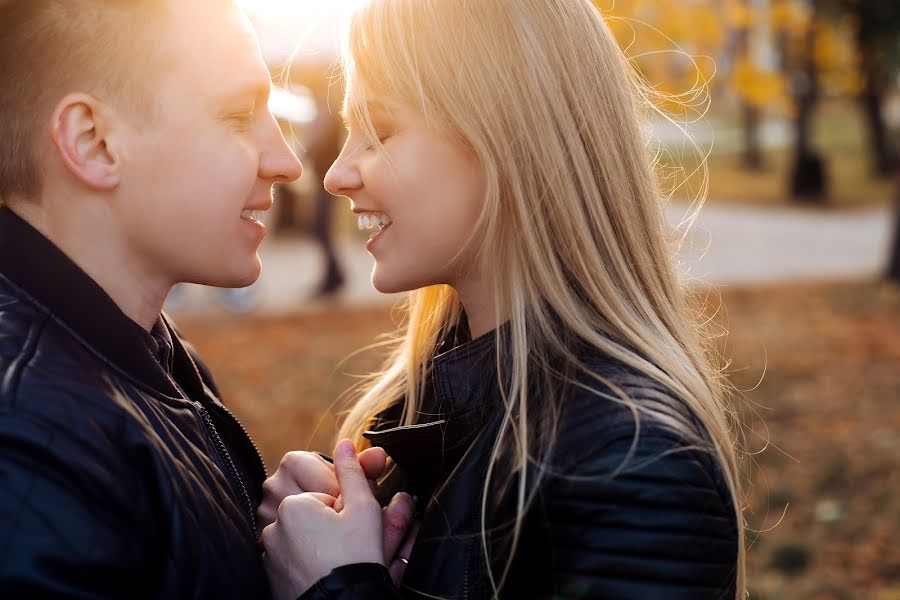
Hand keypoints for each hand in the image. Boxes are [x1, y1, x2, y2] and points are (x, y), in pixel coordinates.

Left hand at [262, 440, 402, 598]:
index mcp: (293, 504)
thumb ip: (353, 470)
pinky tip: (324, 565)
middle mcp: (272, 525)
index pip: (323, 488)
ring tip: (337, 553)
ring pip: (300, 530)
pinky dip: (306, 555)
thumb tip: (345, 444)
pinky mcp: (270, 572)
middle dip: (329, 516)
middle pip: (310, 507)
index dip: (343, 502)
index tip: (351, 522)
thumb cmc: (356, 559)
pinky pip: (290, 552)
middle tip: (347, 537)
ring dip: (318, 535)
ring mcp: (269, 551)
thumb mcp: (364, 508)